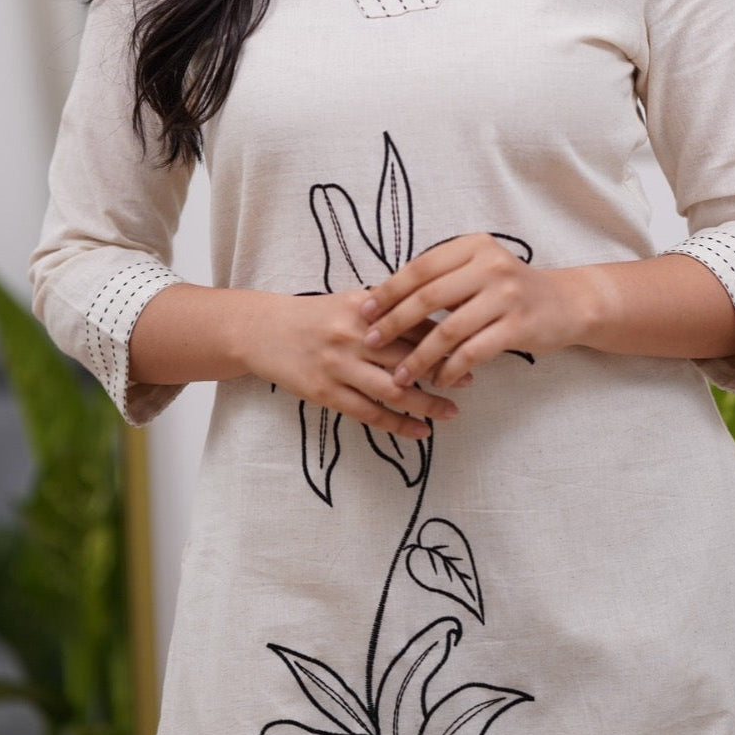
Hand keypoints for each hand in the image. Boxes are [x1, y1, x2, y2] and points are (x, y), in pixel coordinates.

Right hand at [249, 289, 459, 439]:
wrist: (264, 331)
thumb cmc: (315, 315)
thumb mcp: (350, 302)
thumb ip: (388, 309)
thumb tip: (436, 320)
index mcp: (364, 307)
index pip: (413, 322)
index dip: (444, 336)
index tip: (470, 344)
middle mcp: (353, 336)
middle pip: (408, 357)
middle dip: (443, 370)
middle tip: (470, 381)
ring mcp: (338, 366)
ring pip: (393, 390)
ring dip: (427, 403)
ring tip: (451, 412)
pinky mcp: (326, 393)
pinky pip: (369, 414)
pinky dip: (399, 426)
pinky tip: (421, 432)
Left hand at [359, 234, 588, 389]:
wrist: (566, 303)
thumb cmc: (510, 289)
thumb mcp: (479, 268)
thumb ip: (442, 277)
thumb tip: (385, 298)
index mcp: (473, 246)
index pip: (420, 267)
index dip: (389, 289)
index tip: (364, 310)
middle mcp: (489, 265)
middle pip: (428, 296)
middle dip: (394, 322)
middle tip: (371, 342)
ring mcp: (506, 296)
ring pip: (449, 330)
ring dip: (419, 356)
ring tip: (400, 375)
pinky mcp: (518, 326)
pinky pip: (473, 352)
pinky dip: (450, 369)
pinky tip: (438, 380)